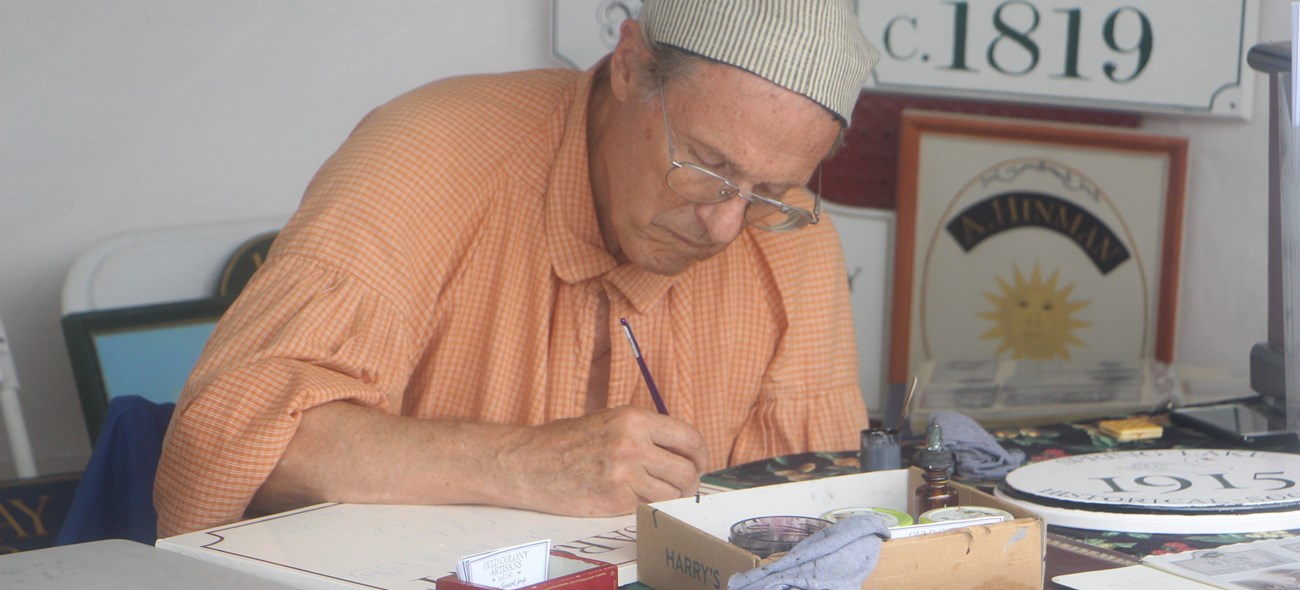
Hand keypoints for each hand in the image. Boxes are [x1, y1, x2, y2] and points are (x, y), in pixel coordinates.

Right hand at [494, 406, 707, 516]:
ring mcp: (625, 473)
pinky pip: (648, 508)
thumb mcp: (608, 422)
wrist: (527, 462)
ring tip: (657, 495)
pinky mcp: (614, 499)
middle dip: (690, 482)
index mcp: (635, 419)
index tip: (699, 464)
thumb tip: (678, 451)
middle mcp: (634, 444)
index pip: (689, 438)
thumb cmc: (563, 442)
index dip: (700, 455)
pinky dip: (647, 507)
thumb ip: (643, 433)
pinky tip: (633, 500)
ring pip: (672, 494)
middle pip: (687, 470)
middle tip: (683, 487)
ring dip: (671, 498)